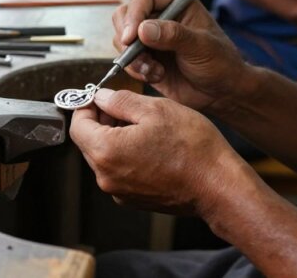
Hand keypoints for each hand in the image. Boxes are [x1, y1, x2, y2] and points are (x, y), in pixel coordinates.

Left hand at [70, 88, 251, 216]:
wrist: (218, 186)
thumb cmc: (193, 148)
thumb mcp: (155, 109)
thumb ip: (120, 101)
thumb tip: (101, 97)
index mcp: (106, 151)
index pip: (78, 124)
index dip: (87, 106)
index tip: (99, 97)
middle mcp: (107, 177)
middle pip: (88, 142)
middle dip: (102, 121)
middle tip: (125, 107)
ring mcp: (119, 192)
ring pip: (104, 156)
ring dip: (115, 137)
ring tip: (144, 126)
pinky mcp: (133, 199)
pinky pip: (119, 171)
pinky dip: (127, 156)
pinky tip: (150, 146)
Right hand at [112, 0, 252, 111]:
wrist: (221, 93)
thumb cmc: (220, 63)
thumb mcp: (202, 46)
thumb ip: (174, 35)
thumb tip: (143, 29)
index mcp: (176, 4)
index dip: (134, 14)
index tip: (131, 37)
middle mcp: (160, 17)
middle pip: (124, 15)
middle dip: (126, 37)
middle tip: (134, 53)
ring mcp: (150, 39)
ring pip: (121, 39)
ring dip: (132, 57)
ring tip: (154, 69)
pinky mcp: (145, 59)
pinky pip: (126, 60)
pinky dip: (136, 70)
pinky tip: (156, 76)